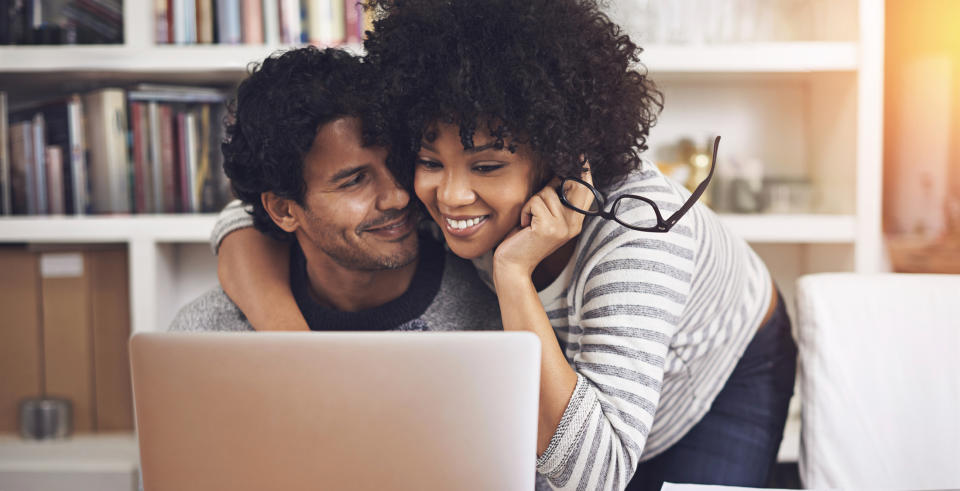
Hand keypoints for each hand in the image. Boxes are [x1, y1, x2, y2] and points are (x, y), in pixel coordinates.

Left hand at [493, 162, 593, 276]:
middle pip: (572, 184)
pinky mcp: (548, 228)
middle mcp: (574, 224)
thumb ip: (556, 201)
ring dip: (532, 203)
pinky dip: (526, 210)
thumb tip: (560, 175)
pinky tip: (525, 226)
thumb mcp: (545, 218)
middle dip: (557, 179)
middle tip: (549, 182)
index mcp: (576, 221)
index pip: (587, 191)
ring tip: (529, 220)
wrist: (513, 266)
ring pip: (547, 192)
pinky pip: (535, 202)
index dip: (584, 171)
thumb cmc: (524, 239)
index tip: (582, 154)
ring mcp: (563, 227)